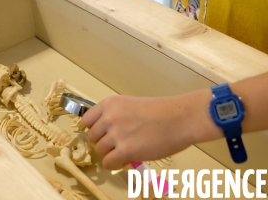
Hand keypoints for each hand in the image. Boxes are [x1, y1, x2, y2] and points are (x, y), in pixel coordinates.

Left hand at [82, 94, 212, 169]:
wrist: (180, 118)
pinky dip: (115, 164)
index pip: (87, 120)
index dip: (96, 129)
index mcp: (110, 103)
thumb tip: (107, 133)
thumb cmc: (162, 111)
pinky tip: (126, 160)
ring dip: (111, 154)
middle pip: (93, 137)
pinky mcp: (125, 151)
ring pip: (100, 151)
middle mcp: (109, 117)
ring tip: (127, 151)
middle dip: (104, 142)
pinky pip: (108, 163)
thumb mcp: (132, 106)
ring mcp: (116, 134)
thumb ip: (117, 116)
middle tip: (120, 144)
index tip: (106, 133)